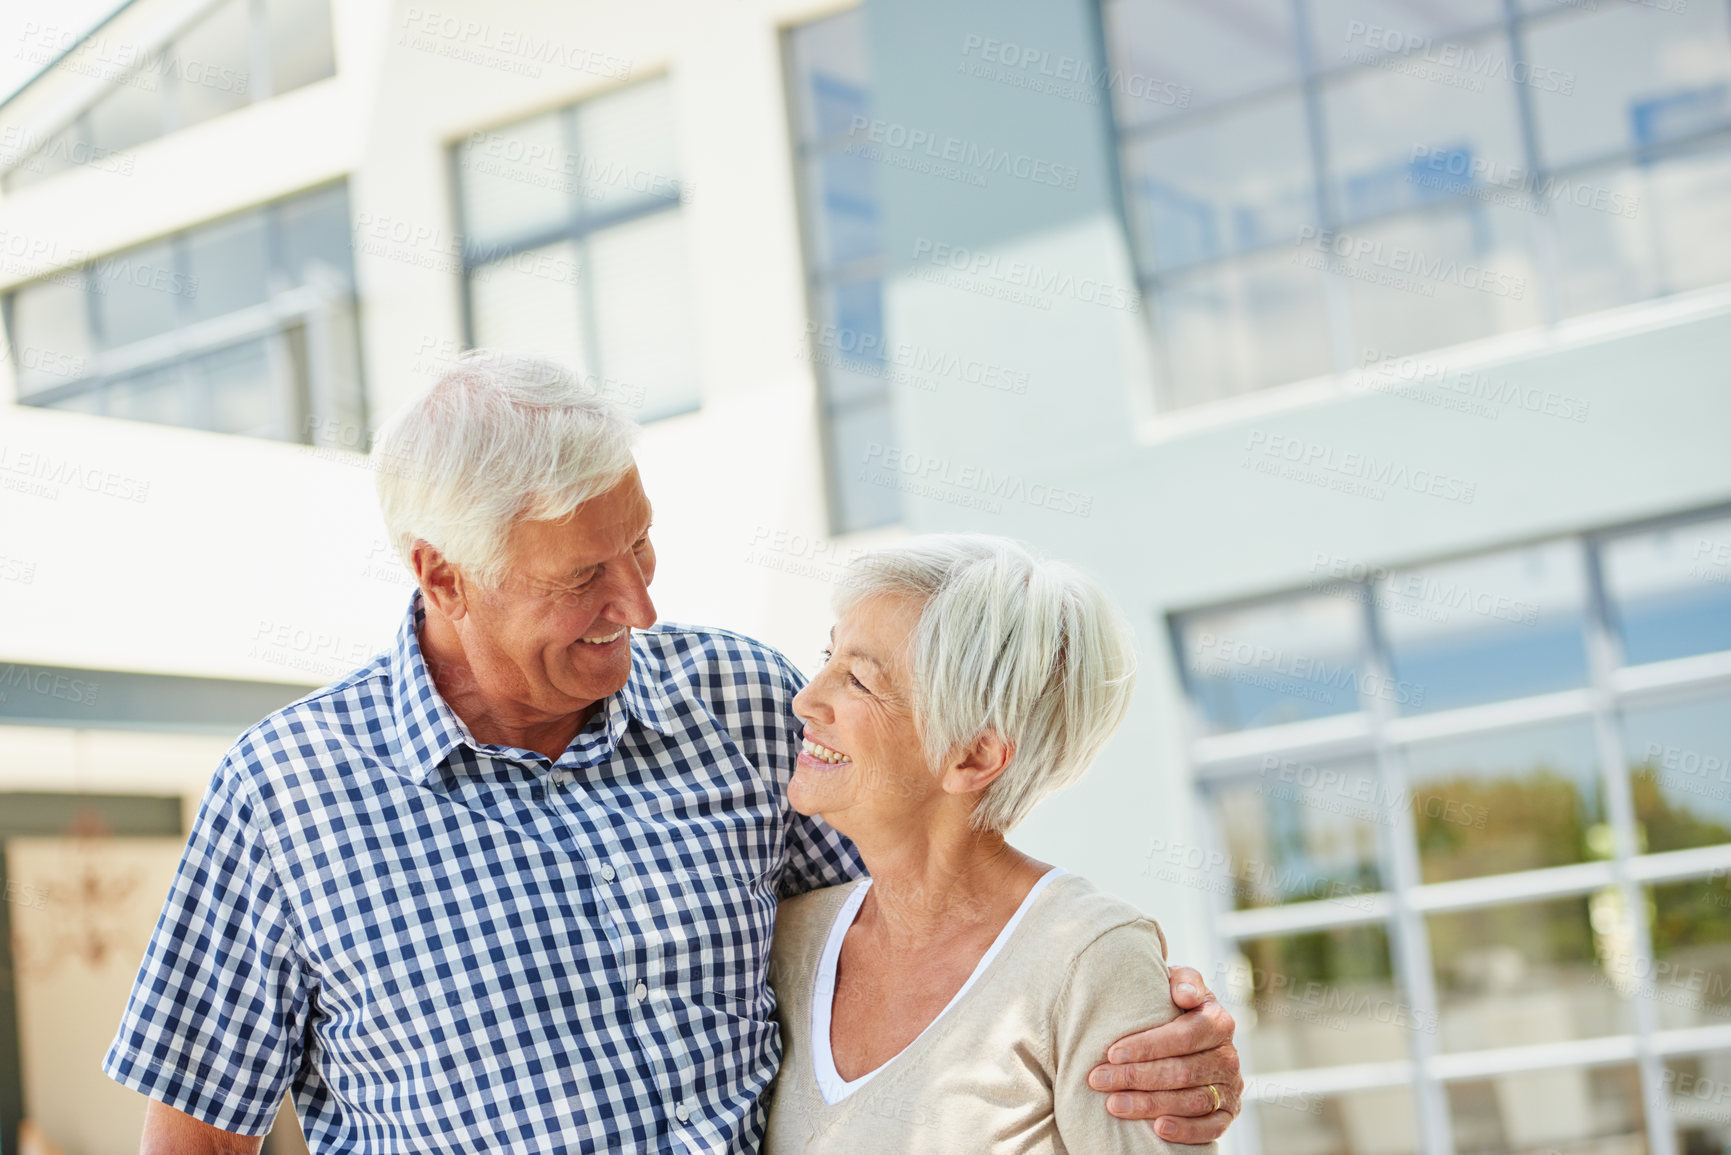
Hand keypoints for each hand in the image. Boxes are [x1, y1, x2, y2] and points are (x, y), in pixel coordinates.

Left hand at [1087, 965, 1241, 1142]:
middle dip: (1136, 1077)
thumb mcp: (1180, 983)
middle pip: (1182, 1072)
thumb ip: (1184, 981)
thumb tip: (1185, 995)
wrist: (1189, 1035)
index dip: (1148, 1046)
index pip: (1184, 1036)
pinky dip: (1186, 1130)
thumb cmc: (1174, 1006)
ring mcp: (1231, 1088)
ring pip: (1192, 1101)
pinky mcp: (1228, 1114)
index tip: (1113, 1053)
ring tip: (1114, 1104)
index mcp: (1219, 1022)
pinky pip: (1211, 1128)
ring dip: (1150, 1105)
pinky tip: (1158, 1129)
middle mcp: (1229, 1057)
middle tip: (1099, 1080)